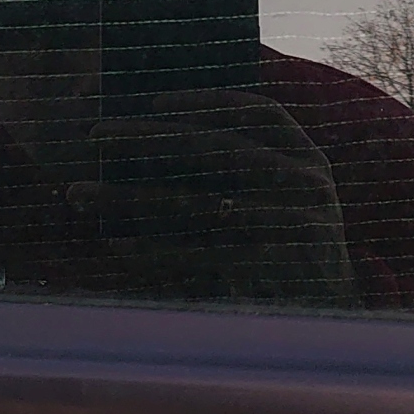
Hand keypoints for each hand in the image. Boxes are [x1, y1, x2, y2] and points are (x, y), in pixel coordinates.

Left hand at [91, 89, 356, 307]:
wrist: (333, 312)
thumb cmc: (285, 245)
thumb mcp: (277, 196)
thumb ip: (237, 168)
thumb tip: (151, 135)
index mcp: (308, 155)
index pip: (259, 112)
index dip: (206, 102)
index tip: (153, 101)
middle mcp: (308, 182)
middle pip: (220, 148)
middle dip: (151, 138)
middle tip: (96, 134)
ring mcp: (297, 224)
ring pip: (201, 204)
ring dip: (132, 198)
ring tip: (80, 194)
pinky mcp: (277, 269)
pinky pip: (205, 254)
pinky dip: (157, 249)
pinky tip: (115, 243)